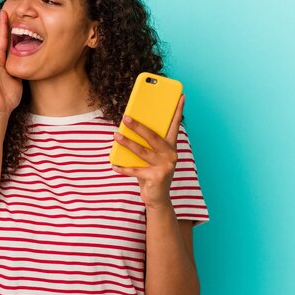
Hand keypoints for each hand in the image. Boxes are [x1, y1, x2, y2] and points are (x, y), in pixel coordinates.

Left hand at [111, 94, 185, 208]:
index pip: (175, 125)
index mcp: (171, 147)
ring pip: (142, 152)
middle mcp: (171, 155)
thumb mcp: (153, 157)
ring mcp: (165, 166)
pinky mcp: (157, 177)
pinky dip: (123, 168)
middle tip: (125, 117)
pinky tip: (114, 164)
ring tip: (115, 136)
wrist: (158, 198)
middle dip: (138, 126)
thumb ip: (147, 144)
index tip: (180, 96)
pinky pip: (136, 170)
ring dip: (127, 143)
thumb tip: (128, 129)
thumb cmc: (153, 172)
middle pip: (153, 137)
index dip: (178, 110)